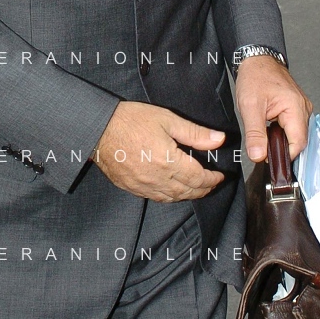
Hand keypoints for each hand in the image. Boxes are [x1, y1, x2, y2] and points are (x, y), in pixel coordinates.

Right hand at [90, 101, 226, 201]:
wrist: (98, 129)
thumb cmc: (131, 120)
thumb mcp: (167, 120)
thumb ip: (195, 133)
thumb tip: (219, 140)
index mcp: (169, 161)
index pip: (199, 178)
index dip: (213, 179)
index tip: (220, 175)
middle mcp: (157, 178)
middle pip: (188, 192)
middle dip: (204, 189)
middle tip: (212, 183)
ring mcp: (143, 186)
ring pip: (173, 198)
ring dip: (188, 195)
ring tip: (197, 188)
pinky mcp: (131, 187)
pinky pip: (156, 197)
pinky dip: (170, 196)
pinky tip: (173, 190)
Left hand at [235, 56, 311, 162]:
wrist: (256, 60)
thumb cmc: (255, 76)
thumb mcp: (249, 107)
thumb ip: (255, 134)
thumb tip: (258, 155)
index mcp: (296, 107)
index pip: (298, 144)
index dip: (283, 155)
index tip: (268, 159)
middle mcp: (303, 109)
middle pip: (297, 141)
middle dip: (280, 147)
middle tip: (261, 145)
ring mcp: (301, 109)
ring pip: (294, 135)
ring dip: (279, 139)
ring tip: (264, 132)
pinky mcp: (296, 109)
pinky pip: (291, 127)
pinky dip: (280, 132)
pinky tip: (269, 127)